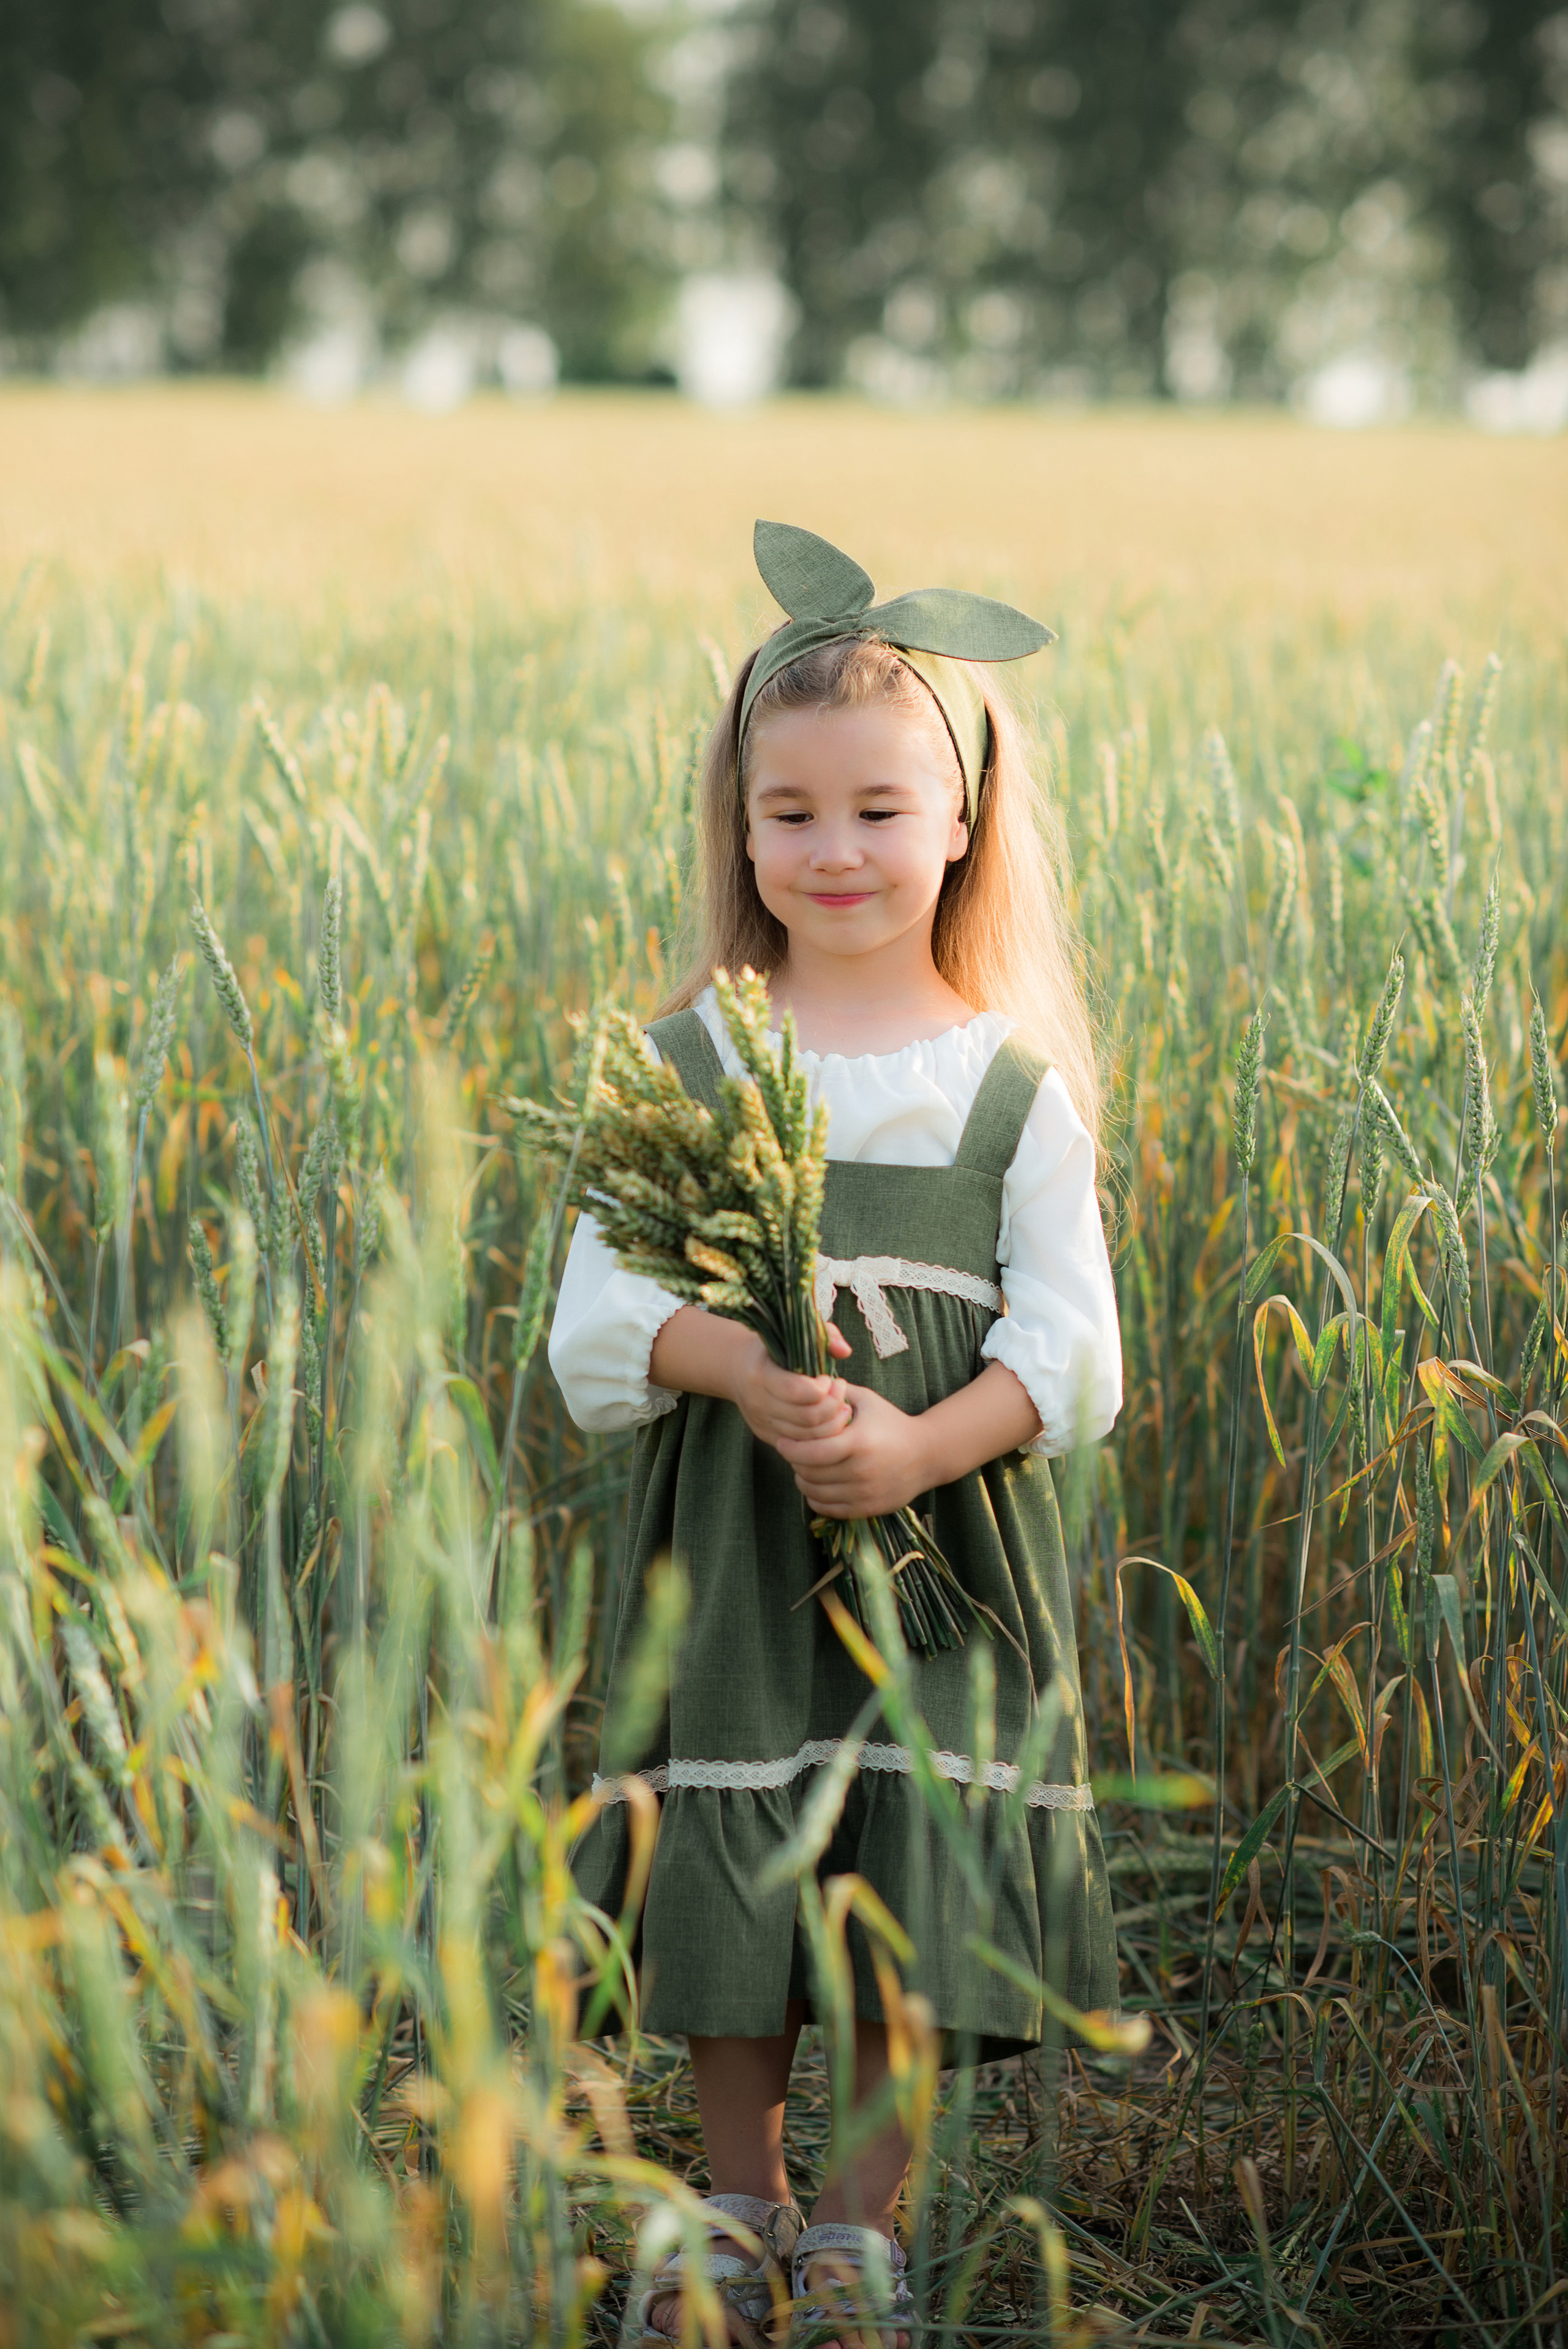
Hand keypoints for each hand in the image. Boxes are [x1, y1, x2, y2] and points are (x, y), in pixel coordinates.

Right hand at [729, 1322, 854, 1451]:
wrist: (738, 1369)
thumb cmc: (773, 1347)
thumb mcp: (794, 1333)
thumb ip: (823, 1334)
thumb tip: (844, 1351)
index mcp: (760, 1374)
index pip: (797, 1391)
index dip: (823, 1388)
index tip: (830, 1379)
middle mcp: (757, 1403)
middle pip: (808, 1417)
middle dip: (833, 1406)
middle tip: (842, 1391)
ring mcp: (761, 1423)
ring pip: (808, 1436)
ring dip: (833, 1423)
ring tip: (842, 1406)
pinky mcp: (767, 1437)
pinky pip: (802, 1446)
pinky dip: (822, 1436)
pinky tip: (830, 1420)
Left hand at [775, 1381, 928, 1518]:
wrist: (927, 1455)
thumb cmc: (892, 1423)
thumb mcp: (868, 1400)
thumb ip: (838, 1391)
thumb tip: (810, 1382)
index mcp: (859, 1442)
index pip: (812, 1452)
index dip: (791, 1449)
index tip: (781, 1441)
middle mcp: (862, 1471)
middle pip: (810, 1474)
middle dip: (795, 1463)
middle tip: (792, 1453)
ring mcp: (865, 1493)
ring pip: (816, 1493)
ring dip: (803, 1480)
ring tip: (803, 1467)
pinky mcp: (868, 1509)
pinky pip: (829, 1509)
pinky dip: (816, 1498)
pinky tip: (817, 1484)